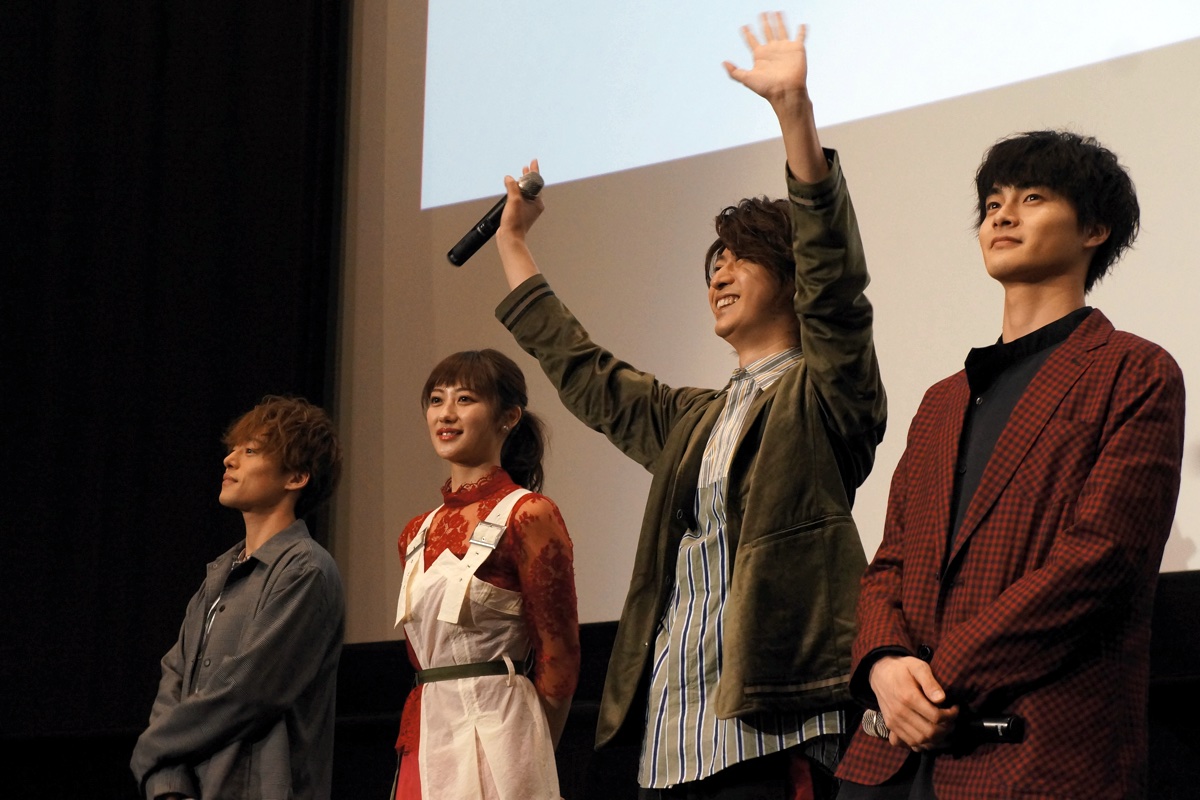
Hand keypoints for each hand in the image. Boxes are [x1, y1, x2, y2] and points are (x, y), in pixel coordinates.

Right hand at [494, 159, 544, 288]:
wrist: (510, 238)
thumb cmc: (515, 223)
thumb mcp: (514, 201)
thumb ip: (512, 187)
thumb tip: (509, 178)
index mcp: (537, 202)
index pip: (536, 182)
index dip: (534, 171)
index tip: (533, 161)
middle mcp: (534, 205)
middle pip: (532, 186)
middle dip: (528, 176)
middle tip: (526, 166)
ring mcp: (527, 209)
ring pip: (525, 192)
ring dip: (522, 183)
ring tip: (520, 174)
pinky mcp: (520, 212)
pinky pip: (520, 198)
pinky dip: (517, 191)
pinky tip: (512, 188)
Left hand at [723, 12, 809, 109]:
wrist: (785, 91)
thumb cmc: (767, 87)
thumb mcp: (746, 79)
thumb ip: (734, 72)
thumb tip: (723, 63)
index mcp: (760, 55)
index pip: (752, 41)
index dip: (747, 33)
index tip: (744, 26)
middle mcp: (772, 50)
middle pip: (766, 31)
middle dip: (764, 22)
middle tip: (762, 13)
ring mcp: (784, 49)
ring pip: (781, 30)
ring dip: (779, 21)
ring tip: (776, 12)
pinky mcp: (797, 49)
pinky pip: (800, 36)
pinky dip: (802, 31)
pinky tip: (802, 24)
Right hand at [869, 655, 958, 750]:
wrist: (879, 673)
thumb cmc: (903, 669)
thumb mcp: (918, 667)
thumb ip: (930, 682)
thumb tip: (942, 699)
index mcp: (908, 697)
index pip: (936, 717)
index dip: (951, 715)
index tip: (955, 708)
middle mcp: (900, 712)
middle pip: (930, 732)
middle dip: (946, 729)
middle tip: (951, 720)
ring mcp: (894, 721)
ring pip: (920, 741)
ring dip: (936, 738)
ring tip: (943, 727)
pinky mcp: (891, 726)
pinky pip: (909, 743)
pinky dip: (922, 744)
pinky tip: (930, 735)